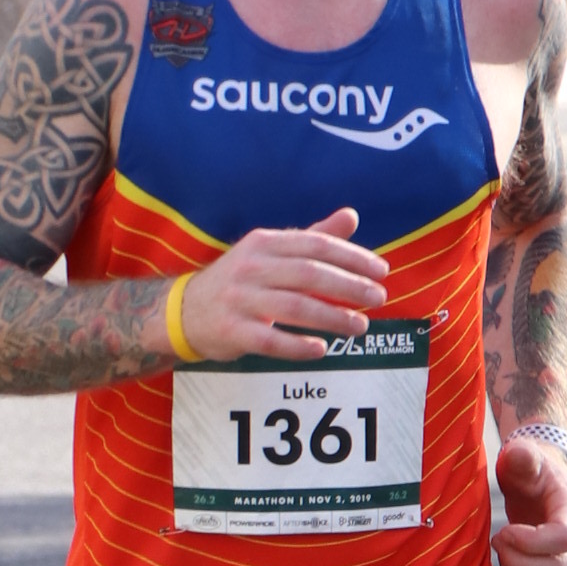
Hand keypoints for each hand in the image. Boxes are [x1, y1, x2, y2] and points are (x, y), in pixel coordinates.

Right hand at [183, 207, 388, 361]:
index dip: (352, 257)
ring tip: (360, 326)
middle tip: (379, 298)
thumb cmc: (240, 280)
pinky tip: (322, 349)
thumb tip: (352, 216)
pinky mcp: (231, 331)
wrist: (185, 310)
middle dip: (349, 286)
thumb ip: (313, 237)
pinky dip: (298, 345)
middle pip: (308, 274)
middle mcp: (251, 267)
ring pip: (294, 307)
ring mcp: (239, 300)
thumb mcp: (271, 253)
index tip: (381, 271)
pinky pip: (270, 340)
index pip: (316, 245)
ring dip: (332, 317)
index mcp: (264, 243)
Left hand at [492, 431, 566, 565]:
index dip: (530, 541)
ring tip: (501, 550)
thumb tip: (518, 455)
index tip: (505, 530)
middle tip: (497, 538)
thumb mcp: (524, 456)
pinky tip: (507, 564)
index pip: (564, 538)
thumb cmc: (529, 469)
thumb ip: (522, 456)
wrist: (538, 483)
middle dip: (517, 559)